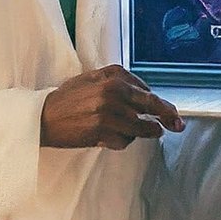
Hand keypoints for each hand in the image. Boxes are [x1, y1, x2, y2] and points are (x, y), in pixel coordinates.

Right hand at [40, 65, 182, 149]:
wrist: (42, 116)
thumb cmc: (68, 97)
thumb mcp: (93, 78)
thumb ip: (119, 79)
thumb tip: (146, 92)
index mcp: (113, 78)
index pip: (147, 93)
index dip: (162, 105)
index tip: (173, 113)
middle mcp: (113, 94)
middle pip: (150, 107)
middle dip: (168, 117)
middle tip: (178, 125)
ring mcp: (108, 115)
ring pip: (140, 128)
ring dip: (147, 132)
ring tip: (150, 132)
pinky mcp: (101, 133)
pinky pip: (124, 142)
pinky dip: (124, 141)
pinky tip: (116, 137)